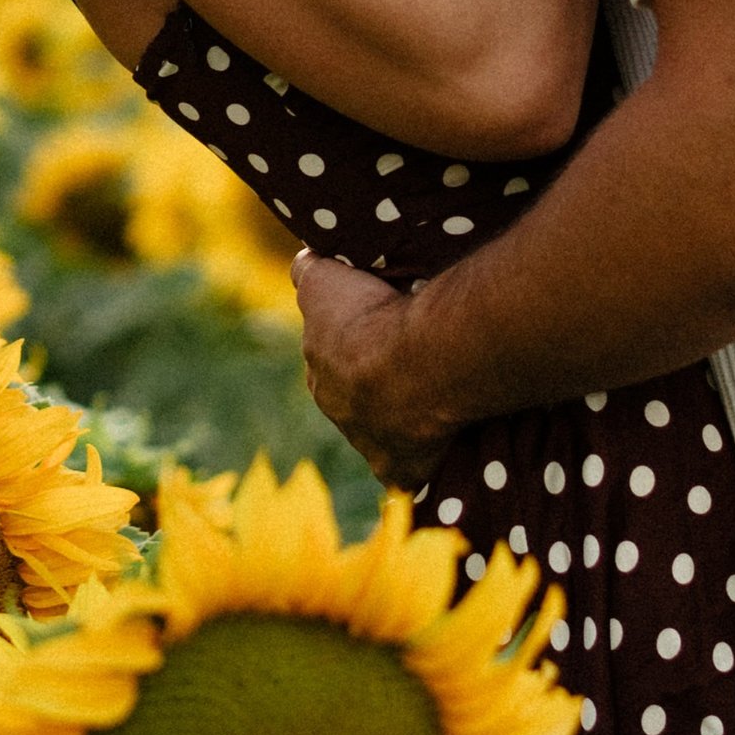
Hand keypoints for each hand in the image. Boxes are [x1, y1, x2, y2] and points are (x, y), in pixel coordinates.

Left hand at [293, 252, 451, 488]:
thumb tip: (301, 261)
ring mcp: (364, 443)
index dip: (353, 341)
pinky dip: (415, 466)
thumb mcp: (325, 278)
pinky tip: (433, 457)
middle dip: (371, 382)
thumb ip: (309, 270)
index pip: (329, 355)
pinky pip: (405, 472)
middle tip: (409, 362)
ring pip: (378, 431)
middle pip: (350, 396)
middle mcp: (335, 409)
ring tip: (432, 396)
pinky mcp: (396, 468)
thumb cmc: (372, 316)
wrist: (413, 364)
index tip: (379, 329)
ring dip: (399, 417)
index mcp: (318, 367)